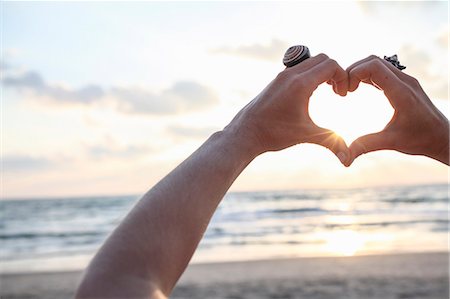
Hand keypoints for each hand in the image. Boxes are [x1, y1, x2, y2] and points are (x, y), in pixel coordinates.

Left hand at [224, 54, 349, 163]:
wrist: (246, 133)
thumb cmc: (274, 133)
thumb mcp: (306, 135)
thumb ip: (331, 142)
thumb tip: (347, 159)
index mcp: (300, 84)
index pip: (331, 65)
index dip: (343, 77)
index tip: (341, 95)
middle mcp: (291, 74)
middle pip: (322, 58)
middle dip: (335, 72)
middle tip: (337, 92)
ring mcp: (282, 75)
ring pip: (310, 61)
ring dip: (322, 71)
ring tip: (326, 90)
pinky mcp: (276, 80)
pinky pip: (299, 67)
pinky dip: (310, 73)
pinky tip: (310, 93)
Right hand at [346, 55, 448, 165]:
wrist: (443, 138)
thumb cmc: (421, 140)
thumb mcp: (391, 142)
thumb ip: (366, 145)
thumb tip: (344, 158)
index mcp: (401, 92)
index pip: (373, 66)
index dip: (354, 73)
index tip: (346, 92)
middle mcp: (405, 81)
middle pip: (373, 60)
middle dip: (353, 71)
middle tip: (343, 90)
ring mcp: (406, 81)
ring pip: (377, 63)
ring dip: (360, 72)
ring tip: (348, 89)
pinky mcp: (404, 85)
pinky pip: (382, 71)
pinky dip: (367, 75)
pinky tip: (358, 89)